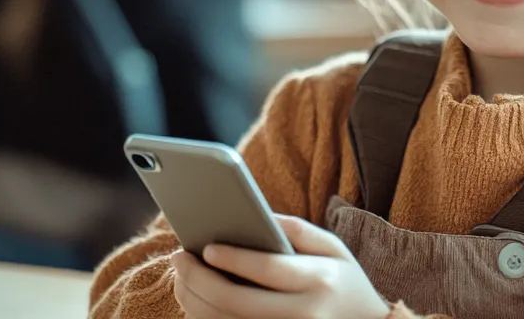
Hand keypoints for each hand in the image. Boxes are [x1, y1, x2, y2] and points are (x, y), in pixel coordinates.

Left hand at [171, 215, 391, 318]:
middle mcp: (303, 314)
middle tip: (179, 257)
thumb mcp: (334, 249)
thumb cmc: (344, 283)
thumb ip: (296, 230)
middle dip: (198, 279)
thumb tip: (255, 214)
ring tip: (182, 277)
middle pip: (235, 302)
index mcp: (319, 281)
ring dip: (193, 301)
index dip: (233, 259)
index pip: (268, 269)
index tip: (206, 248)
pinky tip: (196, 301)